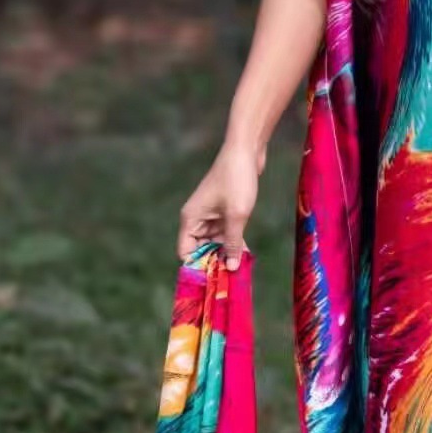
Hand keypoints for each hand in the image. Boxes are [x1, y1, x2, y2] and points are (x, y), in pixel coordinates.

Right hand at [177, 136, 266, 270]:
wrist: (246, 151)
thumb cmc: (237, 180)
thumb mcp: (236, 215)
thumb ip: (233, 243)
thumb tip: (231, 268)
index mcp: (191, 220)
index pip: (185, 253)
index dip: (197, 267)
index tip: (213, 281)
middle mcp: (197, 219)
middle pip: (200, 250)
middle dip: (214, 263)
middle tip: (231, 279)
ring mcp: (210, 215)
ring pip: (214, 243)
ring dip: (226, 254)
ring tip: (241, 270)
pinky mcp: (223, 211)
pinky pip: (225, 234)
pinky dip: (233, 243)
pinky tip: (246, 254)